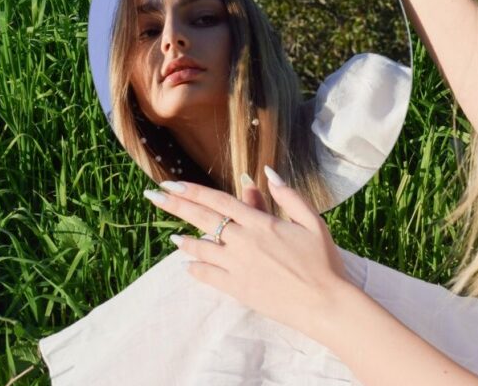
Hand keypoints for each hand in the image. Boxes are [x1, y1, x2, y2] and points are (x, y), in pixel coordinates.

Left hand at [144, 169, 352, 341]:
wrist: (325, 303)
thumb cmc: (323, 261)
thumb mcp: (312, 221)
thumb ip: (288, 196)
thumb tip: (267, 173)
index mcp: (261, 223)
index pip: (218, 201)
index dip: (192, 191)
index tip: (171, 184)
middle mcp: (244, 242)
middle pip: (202, 219)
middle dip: (175, 206)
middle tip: (152, 197)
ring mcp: (238, 266)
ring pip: (202, 248)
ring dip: (185, 241)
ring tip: (173, 238)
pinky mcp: (238, 289)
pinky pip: (208, 276)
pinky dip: (196, 269)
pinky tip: (188, 265)